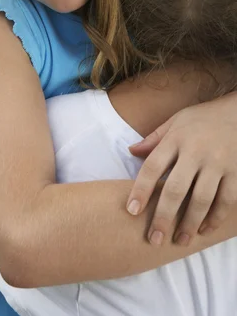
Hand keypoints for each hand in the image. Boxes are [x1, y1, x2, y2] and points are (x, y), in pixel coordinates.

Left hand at [126, 92, 236, 246]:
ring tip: (180, 240)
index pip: (153, 166)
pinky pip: (226, 201)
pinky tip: (204, 229)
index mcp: (176, 138)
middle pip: (175, 189)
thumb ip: (154, 138)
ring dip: (189, 223)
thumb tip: (131, 152)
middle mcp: (196, 151)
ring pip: (201, 200)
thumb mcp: (176, 120)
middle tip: (154, 239)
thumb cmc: (203, 118)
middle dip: (163, 216)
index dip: (141, 190)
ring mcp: (218, 163)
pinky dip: (215, 218)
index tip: (132, 211)